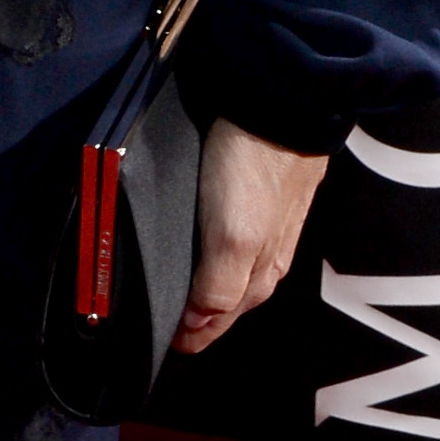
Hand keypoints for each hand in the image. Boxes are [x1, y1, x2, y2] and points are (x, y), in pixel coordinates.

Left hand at [172, 119, 325, 354]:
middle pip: (224, 303)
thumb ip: (216, 288)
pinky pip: (232, 240)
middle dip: (195, 317)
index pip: (216, 325)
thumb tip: (195, 327)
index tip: (156, 338)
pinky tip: (197, 244)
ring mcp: (266, 228)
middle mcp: (265, 259)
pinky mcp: (261, 198)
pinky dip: (211, 253)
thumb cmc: (255, 166)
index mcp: (258, 276)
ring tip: (172, 287)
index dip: (185, 336)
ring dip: (203, 285)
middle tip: (159, 319)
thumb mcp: (233, 237)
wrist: (283, 102)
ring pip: (230, 273)